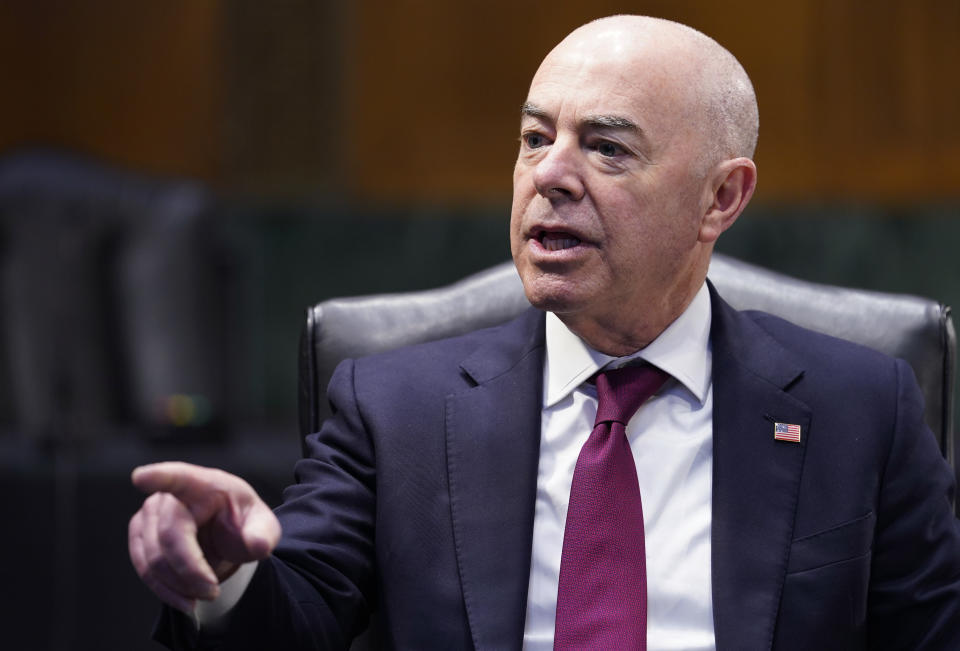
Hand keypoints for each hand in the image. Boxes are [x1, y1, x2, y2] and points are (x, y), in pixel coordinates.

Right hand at [128, 462, 281, 613]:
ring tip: (204, 594)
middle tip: (213, 592)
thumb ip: (263, 534)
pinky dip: (164, 589)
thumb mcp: (262, 526)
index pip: (179, 478)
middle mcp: (170, 495)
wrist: (223, 534)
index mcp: (205, 484)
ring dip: (178, 585)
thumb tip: (258, 545)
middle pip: (169, 537)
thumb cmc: (240, 523)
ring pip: (153, 558)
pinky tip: (185, 599)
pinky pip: (144, 568)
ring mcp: (150, 513)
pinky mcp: (140, 534)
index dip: (159, 477)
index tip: (141, 477)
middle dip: (190, 571)